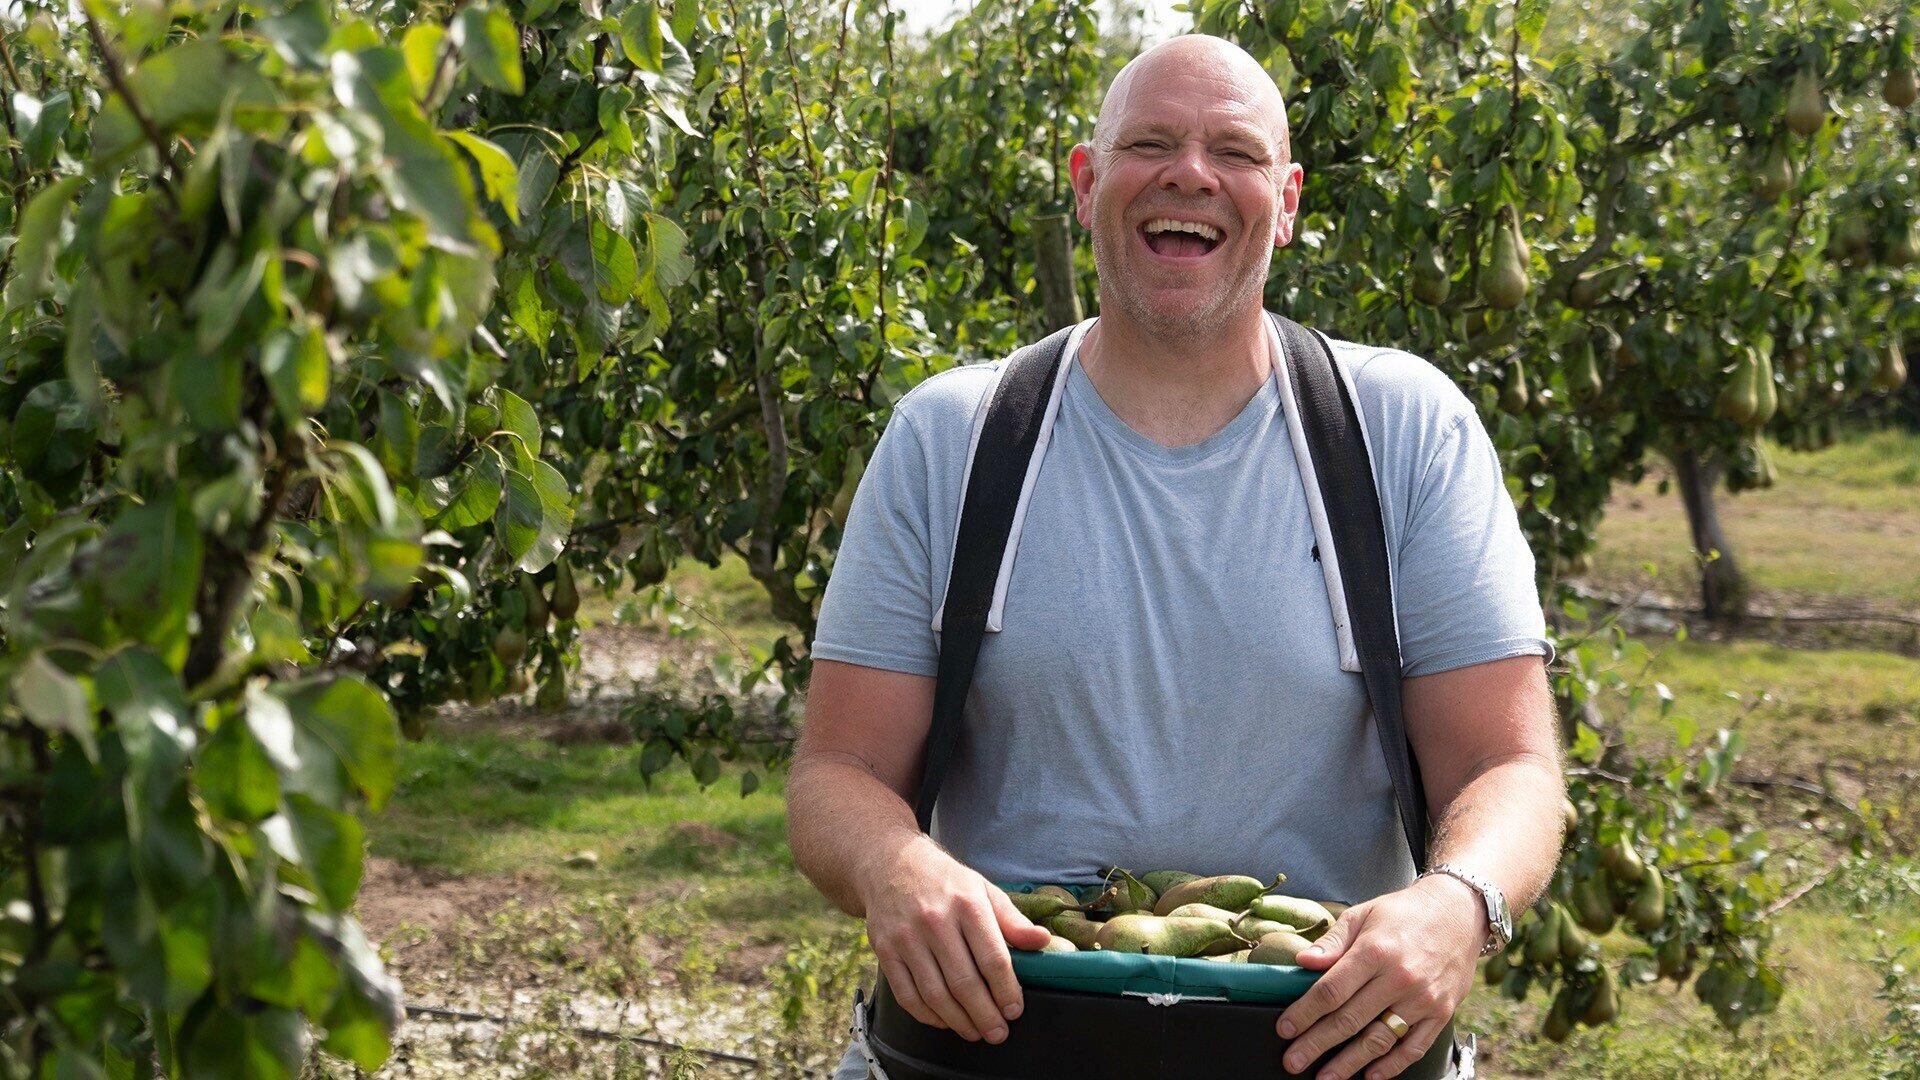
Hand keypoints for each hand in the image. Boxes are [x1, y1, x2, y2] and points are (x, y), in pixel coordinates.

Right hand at [858, 835, 1052, 1043]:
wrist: (892, 864)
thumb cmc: (946, 882)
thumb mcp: (984, 890)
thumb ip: (1013, 920)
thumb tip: (1043, 940)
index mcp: (967, 904)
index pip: (993, 958)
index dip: (1006, 991)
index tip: (1015, 1010)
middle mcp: (935, 921)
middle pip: (964, 983)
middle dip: (985, 1015)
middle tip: (998, 1033)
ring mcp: (906, 937)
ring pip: (935, 995)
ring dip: (959, 1022)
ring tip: (975, 1033)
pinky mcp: (885, 951)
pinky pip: (907, 995)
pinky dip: (928, 1016)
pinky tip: (945, 1021)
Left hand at [1274, 875, 1484, 1078]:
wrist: (1460, 912)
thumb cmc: (1404, 913)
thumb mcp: (1363, 914)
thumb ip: (1332, 942)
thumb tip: (1302, 961)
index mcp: (1375, 951)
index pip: (1331, 990)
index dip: (1304, 1013)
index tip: (1285, 1029)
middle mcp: (1399, 978)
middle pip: (1349, 1020)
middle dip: (1316, 1044)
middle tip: (1293, 1062)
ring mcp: (1422, 998)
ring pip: (1379, 1039)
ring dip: (1349, 1063)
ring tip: (1325, 1078)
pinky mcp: (1441, 1013)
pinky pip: (1414, 1047)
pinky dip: (1392, 1066)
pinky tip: (1370, 1076)